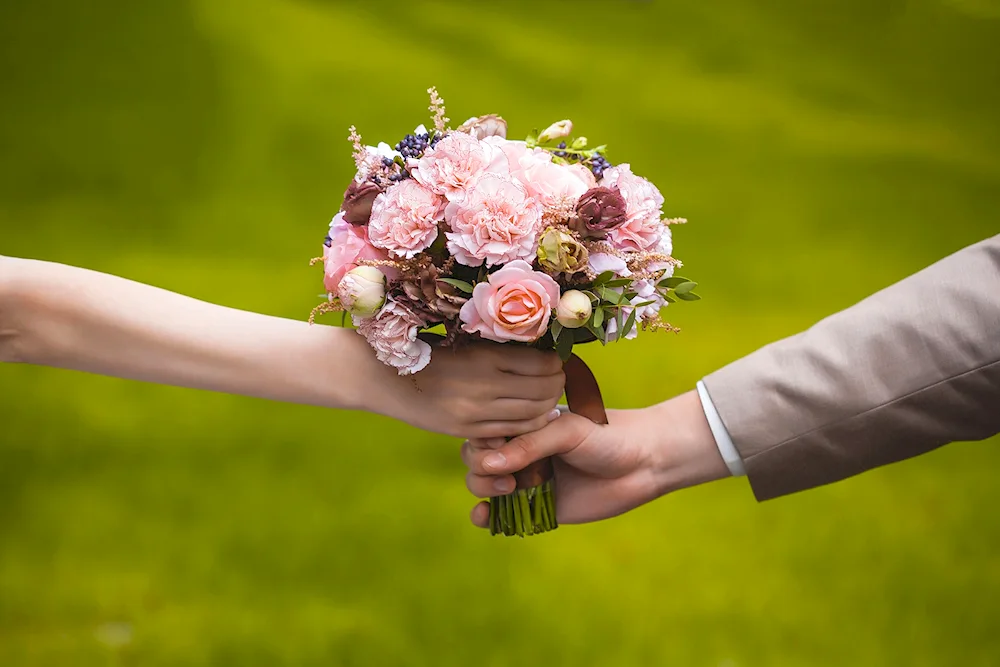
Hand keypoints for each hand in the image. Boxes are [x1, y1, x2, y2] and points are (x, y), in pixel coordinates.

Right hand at [372, 342, 564, 438]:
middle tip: (560, 376)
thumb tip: (538, 347)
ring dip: (549, 405)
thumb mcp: (463, 342)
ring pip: (532, 414)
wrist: (380, 376)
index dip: (556, 361)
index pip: (540, 363)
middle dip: (558, 383)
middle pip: (542, 391)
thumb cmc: (424, 350)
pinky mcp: (465, 431)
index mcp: (483, 357)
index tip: (558, 357)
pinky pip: (511, 431)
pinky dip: (530, 424)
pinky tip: (533, 415)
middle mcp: (483, 387)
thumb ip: (496, 348)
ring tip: (551, 394)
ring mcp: (475, 413)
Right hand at [461, 390, 730, 524]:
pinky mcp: (538, 507)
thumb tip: (487, 463)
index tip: (495, 446)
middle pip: (477, 459)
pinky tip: (486, 517)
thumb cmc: (607, 435)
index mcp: (525, 423)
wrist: (644, 461)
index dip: (481, 440)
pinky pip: (503, 514)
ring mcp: (528, 479)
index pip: (484, 429)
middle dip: (480, 467)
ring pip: (484, 485)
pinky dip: (487, 517)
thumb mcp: (567, 432)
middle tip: (508, 475)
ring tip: (508, 490)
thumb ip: (529, 445)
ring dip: (483, 489)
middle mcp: (521, 450)